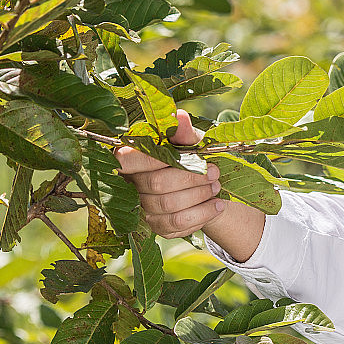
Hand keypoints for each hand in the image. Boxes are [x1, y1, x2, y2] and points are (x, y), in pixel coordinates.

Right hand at [116, 109, 225, 238]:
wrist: (208, 188)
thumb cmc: (193, 159)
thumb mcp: (191, 142)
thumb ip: (183, 132)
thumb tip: (179, 116)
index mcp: (134, 159)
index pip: (126, 160)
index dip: (151, 159)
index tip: (188, 157)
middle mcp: (133, 186)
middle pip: (157, 183)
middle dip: (192, 178)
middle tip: (214, 173)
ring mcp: (144, 209)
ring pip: (170, 206)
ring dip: (200, 196)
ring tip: (217, 187)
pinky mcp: (159, 227)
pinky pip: (179, 224)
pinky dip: (202, 214)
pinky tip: (216, 205)